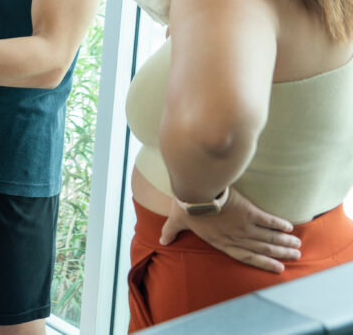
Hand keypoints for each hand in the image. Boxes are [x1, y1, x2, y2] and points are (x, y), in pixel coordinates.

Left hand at [159, 187, 300, 272]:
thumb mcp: (176, 220)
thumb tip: (161, 240)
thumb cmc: (185, 205)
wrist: (195, 190)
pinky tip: (289, 227)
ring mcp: (243, 225)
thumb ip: (171, 231)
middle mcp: (235, 237)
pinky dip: (278, 224)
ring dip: (284, 242)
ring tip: (297, 245)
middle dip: (280, 253)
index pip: (245, 257)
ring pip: (268, 237)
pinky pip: (267, 220)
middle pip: (262, 249)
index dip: (262, 263)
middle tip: (295, 255)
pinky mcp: (248, 211)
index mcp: (220, 242)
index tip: (277, 268)